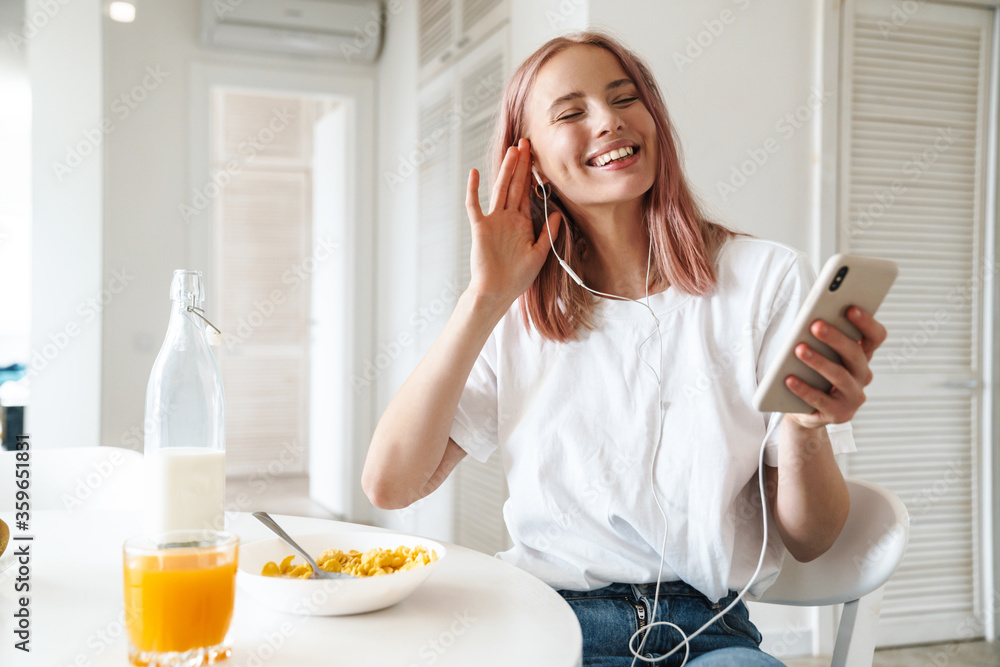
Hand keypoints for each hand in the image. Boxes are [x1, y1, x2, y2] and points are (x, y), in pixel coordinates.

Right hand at [465, 138, 560, 304]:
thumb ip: (548, 233)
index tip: (538, 157)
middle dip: (521, 164)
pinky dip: (474, 189)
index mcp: (520, 222)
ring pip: (500, 189)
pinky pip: (474, 205)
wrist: (497, 292)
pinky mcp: (479, 227)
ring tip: (513, 150)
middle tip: (526, 142)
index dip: (532, 175)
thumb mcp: (539, 253)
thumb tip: (559, 214)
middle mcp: (507, 218)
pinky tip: (475, 173)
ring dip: (506, 170)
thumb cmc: (516, 278)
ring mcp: (493, 220)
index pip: (527, 193)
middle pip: (515, 185)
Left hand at [783, 306, 887, 429]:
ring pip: (839, 376)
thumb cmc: (811, 374)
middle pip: (854, 354)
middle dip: (835, 338)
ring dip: (818, 361)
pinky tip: (789, 378)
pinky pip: (820, 400)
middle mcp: (862, 376)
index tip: (851, 308)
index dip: (867, 323)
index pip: (875, 337)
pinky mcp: (838, 414)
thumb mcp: (820, 353)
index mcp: (861, 356)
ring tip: (799, 349)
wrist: (804, 410)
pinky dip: (803, 388)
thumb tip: (813, 318)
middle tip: (815, 325)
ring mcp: (852, 397)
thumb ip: (822, 338)